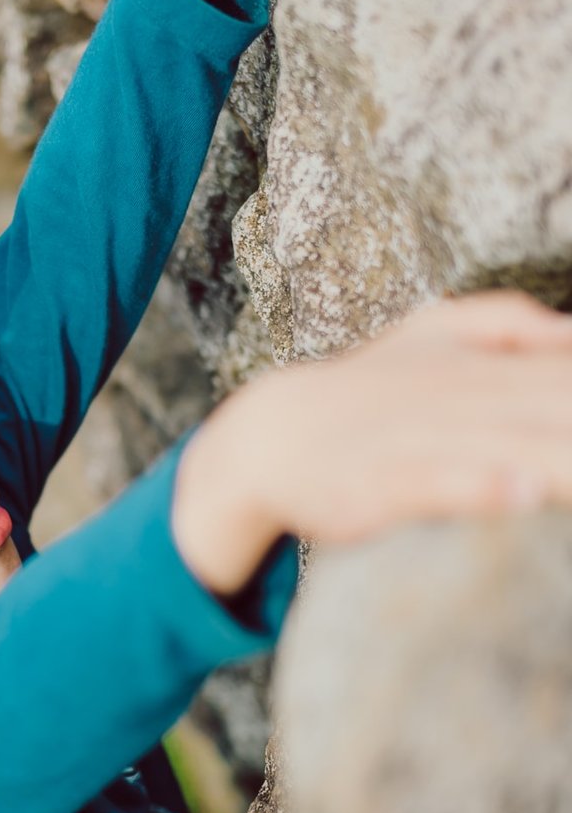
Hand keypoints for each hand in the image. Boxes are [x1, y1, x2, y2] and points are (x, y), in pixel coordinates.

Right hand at [173, 293, 571, 596]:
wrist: (271, 438)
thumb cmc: (365, 393)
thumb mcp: (431, 334)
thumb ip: (505, 323)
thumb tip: (567, 330)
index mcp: (483, 366)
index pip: (570, 374)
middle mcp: (462, 398)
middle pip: (561, 409)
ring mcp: (423, 441)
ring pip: (514, 445)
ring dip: (563, 458)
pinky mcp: (383, 485)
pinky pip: (437, 485)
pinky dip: (480, 485)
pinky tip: (522, 489)